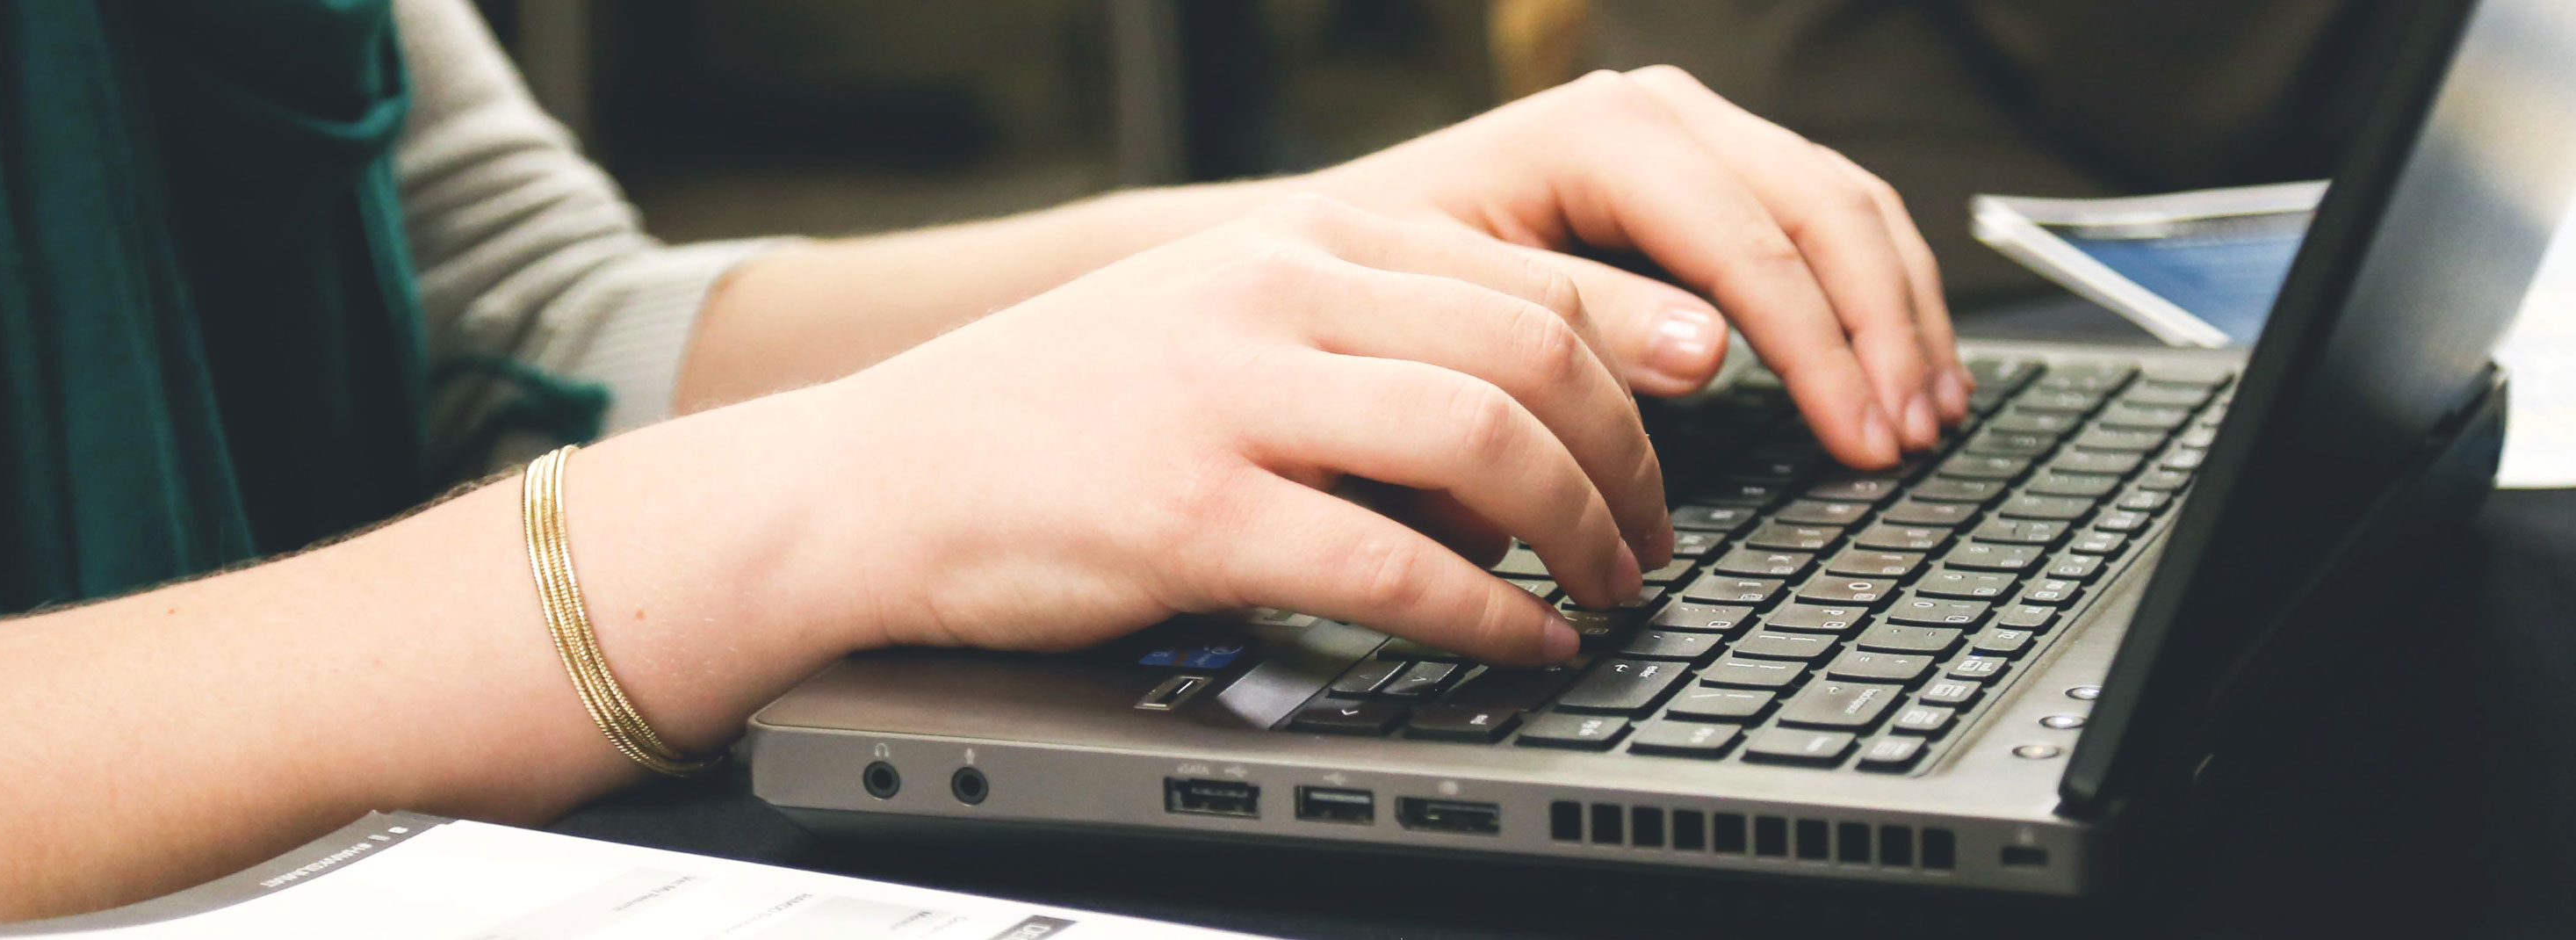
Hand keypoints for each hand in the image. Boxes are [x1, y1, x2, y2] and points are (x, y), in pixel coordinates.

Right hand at [780, 196, 1670, 663]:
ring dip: (1581, 528)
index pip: (1521, 272)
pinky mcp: (1194, 511)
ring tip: (1610, 590)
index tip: (1698, 412)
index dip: (1638, 350)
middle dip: (1630, 454)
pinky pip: (1393, 563)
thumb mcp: (1217, 324)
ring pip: (1484, 437)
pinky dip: (1487, 613)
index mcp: (1295, 239)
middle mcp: (1274, 292)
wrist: (877, 478)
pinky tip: (1522, 643)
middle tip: (1657, 537)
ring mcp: (1233, 396)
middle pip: (1531, 349)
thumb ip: (1356, 343)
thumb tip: (1522, 425)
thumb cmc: (1056, 419)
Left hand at [1293, 66, 1965, 469]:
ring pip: (1846, 206)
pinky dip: (1876, 295)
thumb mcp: (1461, 311)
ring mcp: (1693, 135)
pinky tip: (1901, 367)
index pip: (1752, 241)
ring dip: (1900, 314)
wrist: (1326, 253)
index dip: (1822, 350)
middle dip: (1881, 332)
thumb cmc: (1376, 288)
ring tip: (1930, 415)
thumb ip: (1583, 326)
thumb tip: (1711, 354)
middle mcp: (1660, 114)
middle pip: (1824, 209)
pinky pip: (1826, 220)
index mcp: (1602, 133)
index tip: (1862, 438)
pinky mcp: (1708, 175)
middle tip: (1910, 440)